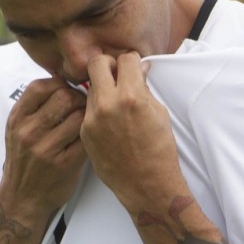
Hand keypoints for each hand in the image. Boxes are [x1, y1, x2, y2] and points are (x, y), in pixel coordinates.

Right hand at [1, 77, 86, 218]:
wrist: (22, 198)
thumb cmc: (25, 160)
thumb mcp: (18, 130)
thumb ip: (36, 107)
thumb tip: (64, 80)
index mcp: (16, 119)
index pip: (40, 86)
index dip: (60, 84)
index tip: (69, 89)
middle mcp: (28, 132)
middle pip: (64, 97)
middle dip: (80, 97)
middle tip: (86, 104)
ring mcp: (45, 149)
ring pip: (78, 117)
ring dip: (89, 114)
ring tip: (90, 119)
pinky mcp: (64, 165)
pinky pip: (86, 138)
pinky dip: (93, 134)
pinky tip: (92, 136)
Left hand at [81, 53, 187, 209]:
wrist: (146, 184)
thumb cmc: (159, 151)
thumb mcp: (159, 113)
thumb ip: (144, 88)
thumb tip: (138, 71)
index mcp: (131, 96)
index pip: (125, 58)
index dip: (132, 60)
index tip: (133, 66)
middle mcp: (107, 104)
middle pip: (97, 63)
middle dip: (109, 64)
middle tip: (117, 74)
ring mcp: (92, 118)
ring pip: (90, 86)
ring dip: (102, 87)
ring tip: (115, 101)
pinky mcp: (84, 131)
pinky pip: (87, 109)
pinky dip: (97, 108)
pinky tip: (109, 120)